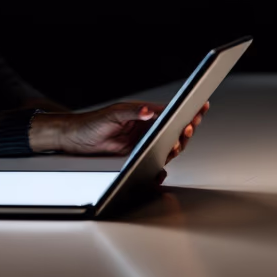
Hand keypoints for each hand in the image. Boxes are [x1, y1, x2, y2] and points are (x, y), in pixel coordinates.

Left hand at [29, 100, 209, 156]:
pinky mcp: (138, 156)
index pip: (171, 111)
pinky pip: (155, 161)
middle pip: (175, 129)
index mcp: (145, 114)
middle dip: (187, 128)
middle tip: (191, 126)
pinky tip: (161, 170)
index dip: (187, 110)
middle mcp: (148, 128)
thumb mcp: (113, 114)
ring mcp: (144, 142)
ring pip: (169, 146)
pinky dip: (161, 166)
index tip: (200, 106)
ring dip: (177, 146)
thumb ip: (132, 113)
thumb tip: (148, 111)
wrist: (76, 140)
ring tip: (177, 144)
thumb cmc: (92, 122)